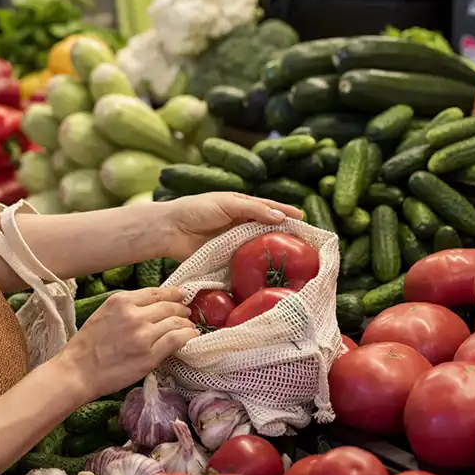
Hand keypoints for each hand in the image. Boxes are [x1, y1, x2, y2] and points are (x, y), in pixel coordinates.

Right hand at [57, 288, 196, 399]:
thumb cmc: (87, 345)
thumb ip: (126, 307)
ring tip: (189, 326)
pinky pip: (177, 340)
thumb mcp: (104, 314)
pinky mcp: (150, 355)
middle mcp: (134, 315)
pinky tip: (191, 337)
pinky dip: (187, 336)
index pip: (156, 293)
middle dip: (181, 308)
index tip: (182, 294)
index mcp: (121, 301)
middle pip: (169, 306)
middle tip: (187, 312)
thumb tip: (152, 306)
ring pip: (176, 322)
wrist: (78, 371)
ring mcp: (144, 335)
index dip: (173, 293)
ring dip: (186, 323)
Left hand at [164, 192, 303, 260]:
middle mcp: (240, 223)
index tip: (302, 219)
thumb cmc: (197, 210)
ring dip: (272, 250)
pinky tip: (269, 270)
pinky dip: (257, 264)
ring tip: (292, 257)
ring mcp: (234, 241)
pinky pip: (246, 260)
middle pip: (267, 228)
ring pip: (258, 245)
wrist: (171, 230)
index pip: (269, 208)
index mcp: (241, 205)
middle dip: (284, 234)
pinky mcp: (226, 257)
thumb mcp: (228, 204)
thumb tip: (280, 217)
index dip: (286, 213)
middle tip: (303, 242)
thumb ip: (253, 210)